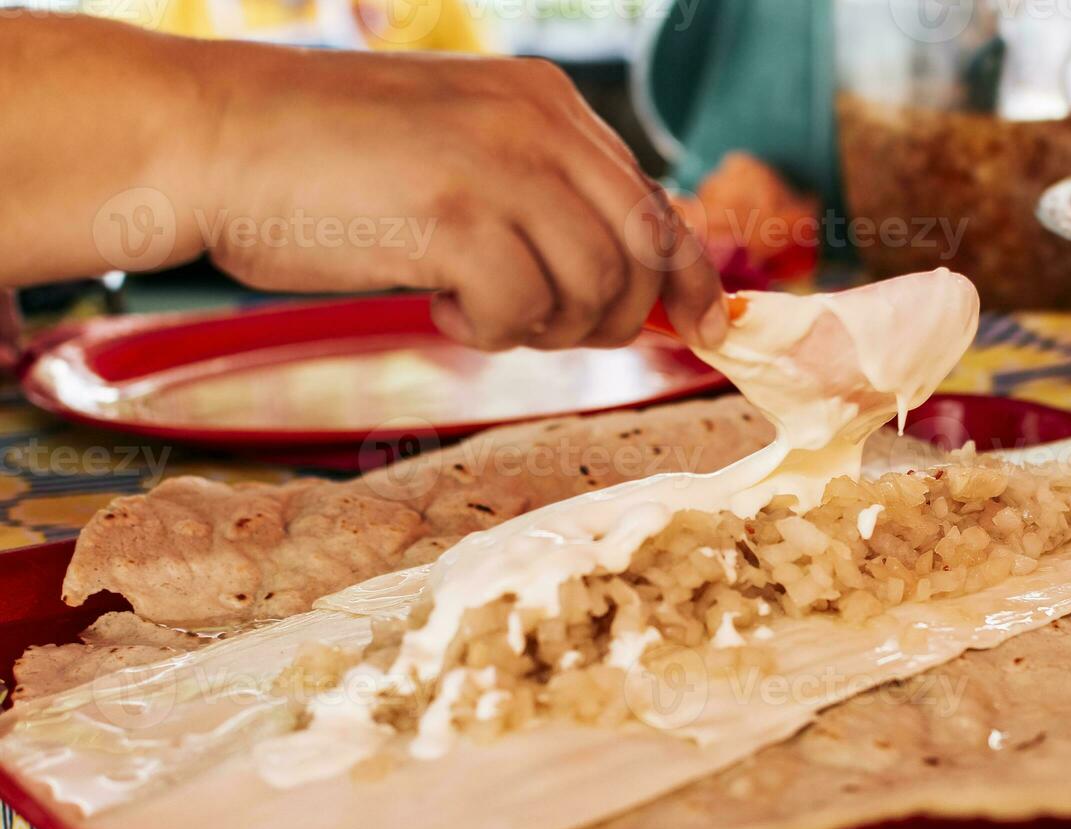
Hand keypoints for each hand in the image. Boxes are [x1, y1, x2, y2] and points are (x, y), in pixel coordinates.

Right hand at [200, 49, 726, 349]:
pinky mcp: (454, 216)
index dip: (688, 275)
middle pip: (641, 252)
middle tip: (546, 329)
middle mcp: (538, 124)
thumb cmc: (324, 159)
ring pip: (592, 288)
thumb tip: (621, 274)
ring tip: (474, 309)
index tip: (705, 326)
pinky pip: (522, 311)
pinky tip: (437, 307)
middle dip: (615, 317)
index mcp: (547, 101)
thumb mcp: (458, 151)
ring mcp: (498, 165)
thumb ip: (540, 193)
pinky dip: (486, 332)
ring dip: (544, 327)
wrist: (210, 137)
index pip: (654, 201)